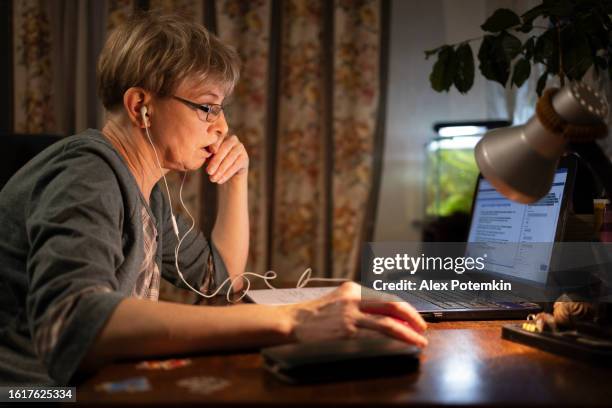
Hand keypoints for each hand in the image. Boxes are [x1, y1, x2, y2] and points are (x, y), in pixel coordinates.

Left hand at [206, 134, 248, 183]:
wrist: (227, 176)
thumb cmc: (214, 163)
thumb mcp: (208, 157)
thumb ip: (207, 152)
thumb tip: (204, 152)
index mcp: (222, 135)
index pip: (219, 137)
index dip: (215, 143)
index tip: (211, 151)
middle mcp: (233, 139)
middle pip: (225, 148)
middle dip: (216, 160)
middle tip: (208, 172)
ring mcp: (241, 148)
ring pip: (231, 158)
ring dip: (221, 169)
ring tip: (212, 179)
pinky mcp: (245, 158)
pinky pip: (236, 165)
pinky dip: (227, 174)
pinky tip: (220, 181)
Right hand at [288, 282, 427, 346]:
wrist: (293, 322)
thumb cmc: (314, 316)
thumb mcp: (337, 303)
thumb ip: (357, 306)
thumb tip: (383, 317)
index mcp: (352, 288)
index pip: (385, 297)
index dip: (404, 309)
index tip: (413, 319)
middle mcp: (354, 296)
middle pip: (392, 303)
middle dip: (412, 316)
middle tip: (423, 327)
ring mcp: (352, 312)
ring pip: (389, 319)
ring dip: (409, 330)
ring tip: (420, 340)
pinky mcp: (348, 327)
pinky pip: (379, 331)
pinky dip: (397, 336)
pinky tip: (406, 342)